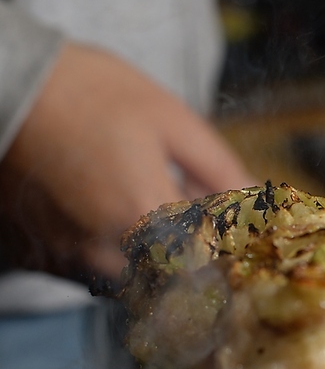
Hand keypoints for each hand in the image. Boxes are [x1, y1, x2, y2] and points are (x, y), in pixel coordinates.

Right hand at [0, 42, 254, 286]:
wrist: (3, 84)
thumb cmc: (88, 92)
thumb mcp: (170, 119)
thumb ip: (218, 170)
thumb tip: (257, 204)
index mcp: (146, 216)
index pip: (210, 267)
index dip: (230, 257)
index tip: (240, 242)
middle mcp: (104, 251)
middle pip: (172, 283)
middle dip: (195, 263)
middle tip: (204, 228)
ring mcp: (67, 258)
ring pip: (132, 284)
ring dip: (155, 263)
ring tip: (155, 214)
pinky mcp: (38, 256)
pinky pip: (92, 275)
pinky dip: (115, 257)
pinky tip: (116, 217)